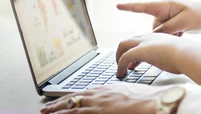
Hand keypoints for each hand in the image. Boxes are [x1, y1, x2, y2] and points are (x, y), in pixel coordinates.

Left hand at [40, 83, 165, 113]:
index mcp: (106, 89)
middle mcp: (99, 95)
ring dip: (57, 112)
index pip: (82, 92)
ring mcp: (97, 106)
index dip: (70, 97)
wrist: (155, 102)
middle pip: (72, 100)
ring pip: (71, 109)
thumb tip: (114, 99)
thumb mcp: (129, 91)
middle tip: (45, 109)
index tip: (62, 100)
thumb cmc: (148, 98)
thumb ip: (117, 94)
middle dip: (57, 105)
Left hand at [116, 33, 182, 76]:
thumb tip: (172, 64)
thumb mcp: (176, 54)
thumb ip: (169, 57)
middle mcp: (149, 37)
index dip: (135, 50)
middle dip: (122, 51)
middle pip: (128, 40)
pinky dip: (120, 66)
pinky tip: (121, 74)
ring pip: (123, 45)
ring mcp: (144, 42)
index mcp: (158, 37)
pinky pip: (124, 57)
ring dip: (119, 57)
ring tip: (120, 70)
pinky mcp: (140, 51)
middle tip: (123, 64)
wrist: (187, 54)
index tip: (135, 62)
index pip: (141, 40)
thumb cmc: (186, 56)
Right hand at [117, 1, 200, 34]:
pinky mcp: (170, 24)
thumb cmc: (199, 15)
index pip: (144, 7)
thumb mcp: (183, 22)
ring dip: (169, 37)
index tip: (117, 6)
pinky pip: (165, 34)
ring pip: (159, 33)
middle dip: (163, 34)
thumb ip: (166, 29)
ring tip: (183, 32)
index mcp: (165, 5)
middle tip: (178, 31)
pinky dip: (172, 37)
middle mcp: (163, 10)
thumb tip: (153, 36)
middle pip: (153, 27)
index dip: (130, 7)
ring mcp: (167, 17)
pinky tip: (183, 34)